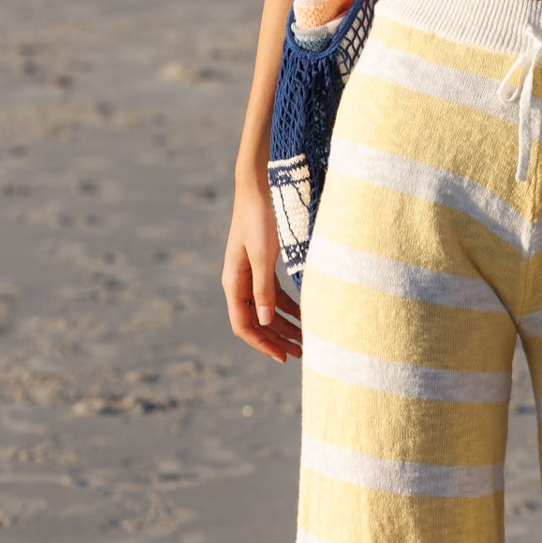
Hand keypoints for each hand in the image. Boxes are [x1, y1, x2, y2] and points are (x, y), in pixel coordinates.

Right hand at [222, 181, 302, 363]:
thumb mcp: (263, 255)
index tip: (282, 357)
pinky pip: (275, 294)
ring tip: (308, 340)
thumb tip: (264, 321)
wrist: (261, 185)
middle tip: (303, 354)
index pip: (243, 325)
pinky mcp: (264, 265)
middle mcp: (240, 282)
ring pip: (267, 310)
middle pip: (257, 321)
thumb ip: (263, 289)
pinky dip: (289, 307)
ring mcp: (252, 274)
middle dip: (278, 339)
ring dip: (285, 325)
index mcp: (233, 282)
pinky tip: (306, 315)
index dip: (262, 344)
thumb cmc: (259, 217)